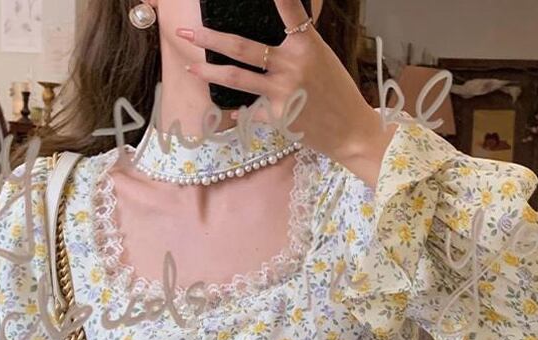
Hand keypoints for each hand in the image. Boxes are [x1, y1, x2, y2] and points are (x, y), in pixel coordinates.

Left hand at [178, 0, 396, 185]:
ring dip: (210, 72)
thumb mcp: (321, 59)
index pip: (289, 11)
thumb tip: (270, 40)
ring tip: (192, 67)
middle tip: (187, 32)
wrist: (350, 130)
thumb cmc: (337, 92)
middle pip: (242, 48)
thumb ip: (295, 46)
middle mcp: (291, 65)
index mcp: (305, 45)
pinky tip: (231, 113)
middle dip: (210, 38)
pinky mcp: (278, 116)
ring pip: (238, 79)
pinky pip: (252, 110)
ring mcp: (282, 92)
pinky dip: (241, 112)